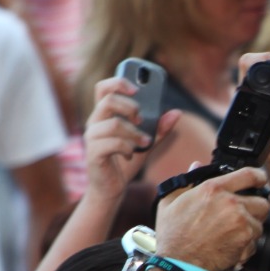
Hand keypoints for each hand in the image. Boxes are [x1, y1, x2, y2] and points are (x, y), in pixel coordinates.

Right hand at [83, 75, 179, 202]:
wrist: (112, 188)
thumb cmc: (125, 162)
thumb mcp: (146, 143)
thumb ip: (159, 129)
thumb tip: (177, 113)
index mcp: (105, 116)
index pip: (103, 88)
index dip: (118, 83)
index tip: (137, 88)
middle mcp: (95, 123)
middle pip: (108, 100)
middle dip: (130, 107)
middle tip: (142, 119)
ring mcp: (92, 137)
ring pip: (113, 124)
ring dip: (134, 133)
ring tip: (144, 142)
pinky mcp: (93, 152)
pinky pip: (112, 143)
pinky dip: (127, 148)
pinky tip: (131, 154)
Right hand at [154, 164, 269, 270]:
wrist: (180, 262)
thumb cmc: (173, 233)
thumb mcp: (171, 201)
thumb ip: (188, 181)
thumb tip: (197, 165)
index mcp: (213, 189)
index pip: (249, 175)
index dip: (259, 177)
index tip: (261, 181)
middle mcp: (231, 204)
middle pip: (262, 202)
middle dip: (255, 208)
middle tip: (243, 214)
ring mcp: (241, 223)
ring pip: (260, 223)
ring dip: (250, 228)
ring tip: (231, 233)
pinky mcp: (246, 241)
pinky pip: (256, 241)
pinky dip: (247, 245)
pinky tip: (230, 245)